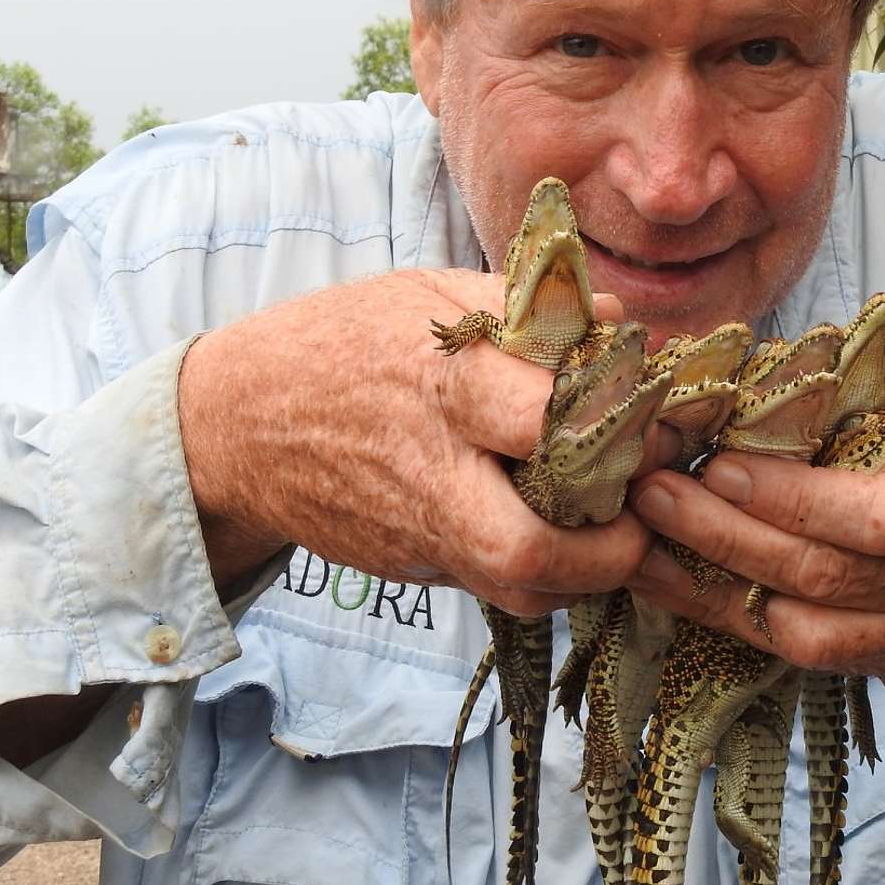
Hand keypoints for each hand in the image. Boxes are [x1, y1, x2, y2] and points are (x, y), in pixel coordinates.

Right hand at [179, 268, 662, 613]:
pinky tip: (562, 535)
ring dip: (583, 574)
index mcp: (443, 383)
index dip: (612, 420)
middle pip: (525, 547)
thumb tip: (625, 325)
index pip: (543, 418)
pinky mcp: (410, 568)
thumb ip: (533, 312)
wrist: (239, 422)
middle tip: (642, 513)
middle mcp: (429, 470)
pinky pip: (493, 589)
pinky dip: (541, 575)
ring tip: (610, 529)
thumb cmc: (345, 342)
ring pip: (517, 589)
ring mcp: (415, 532)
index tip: (646, 412)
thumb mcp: (431, 294)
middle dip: (608, 549)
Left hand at [626, 406, 884, 692]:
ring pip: (802, 630)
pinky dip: (727, 620)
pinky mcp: (880, 663)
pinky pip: (795, 654)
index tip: (721, 464)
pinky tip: (671, 584)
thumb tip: (745, 374)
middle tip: (653, 494)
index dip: (794, 499)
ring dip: (711, 586)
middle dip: (726, 535)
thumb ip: (858, 395)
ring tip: (642, 542)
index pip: (878, 519)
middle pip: (823, 575)